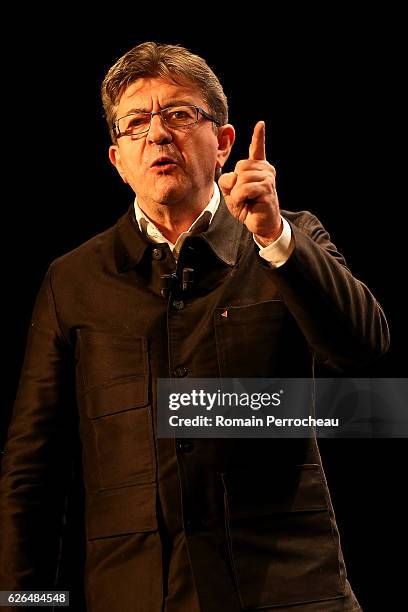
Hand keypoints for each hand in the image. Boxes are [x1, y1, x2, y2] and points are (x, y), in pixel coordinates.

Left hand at [218, 121, 281, 244]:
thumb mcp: (231, 192)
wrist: (260, 224)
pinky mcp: (267, 189)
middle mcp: (266, 170)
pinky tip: (247, 203)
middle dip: (235, 184)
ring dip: (237, 194)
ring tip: (245, 201)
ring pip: (242, 178)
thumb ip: (228, 180)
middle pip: (241, 166)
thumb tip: (234, 176)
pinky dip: (240, 197)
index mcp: (258, 168)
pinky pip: (245, 188)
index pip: (258, 149)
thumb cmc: (247, 207)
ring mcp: (268, 179)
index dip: (258, 137)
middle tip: (242, 196)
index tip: (261, 124)